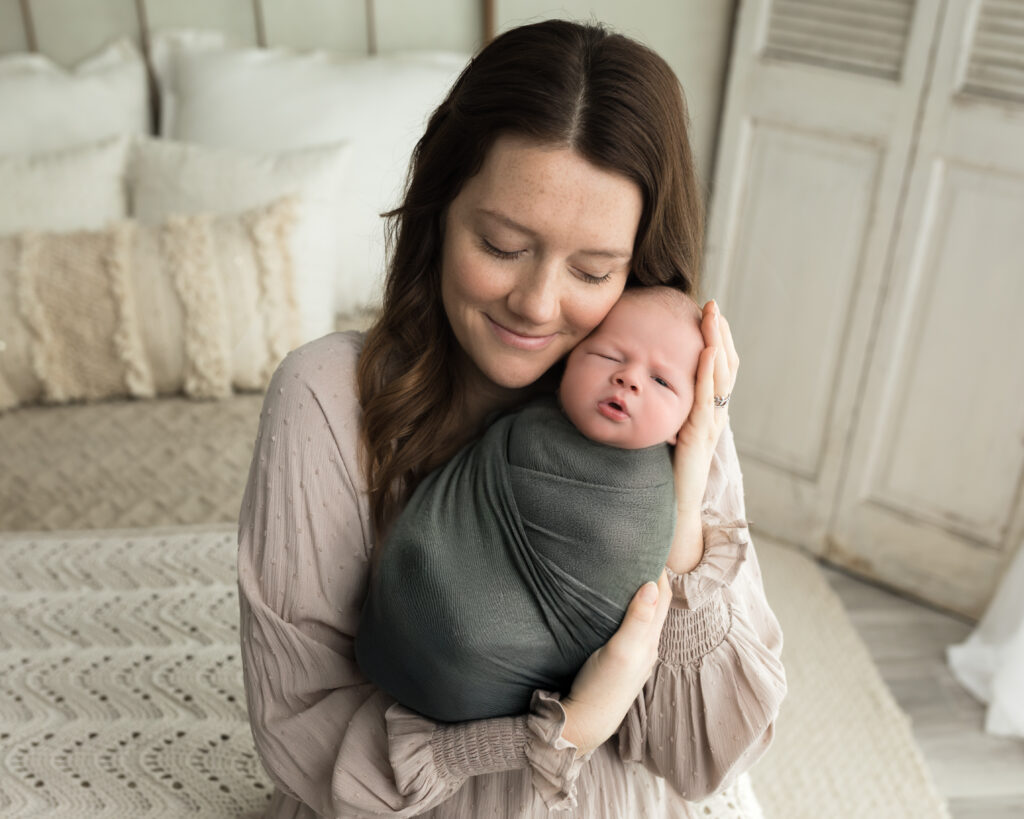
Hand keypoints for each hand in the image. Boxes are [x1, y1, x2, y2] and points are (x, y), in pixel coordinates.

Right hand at [561, 570, 671, 755]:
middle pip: (656, 604)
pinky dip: (629, 610)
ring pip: (644, 616)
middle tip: (641, 552)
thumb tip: (653, 585)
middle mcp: (646, 646)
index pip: (662, 595)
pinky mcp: (619, 661)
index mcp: (649, 639)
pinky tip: (615, 607)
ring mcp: (633, 655)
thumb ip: (637, 620)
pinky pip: (631, 628)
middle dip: (653, 578)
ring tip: (629, 572)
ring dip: (641, 594)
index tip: (651, 545)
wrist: (584, 723)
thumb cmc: (602, 687)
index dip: (659, 570)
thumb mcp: (621, 651)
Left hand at [672, 300, 739, 512]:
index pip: (717, 367)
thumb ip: (665, 409)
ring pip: (720, 376)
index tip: (707, 313)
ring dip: (717, 343)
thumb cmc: (668, 471)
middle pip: (725, 365)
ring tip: (713, 317)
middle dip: (719, 333)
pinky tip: (707, 351)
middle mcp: (715, 413)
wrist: (674, 507)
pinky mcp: (700, 434)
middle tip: (712, 305)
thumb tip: (645, 385)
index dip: (715, 339)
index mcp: (708, 410)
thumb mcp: (667, 430)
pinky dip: (709, 371)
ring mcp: (711, 423)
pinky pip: (707, 397)